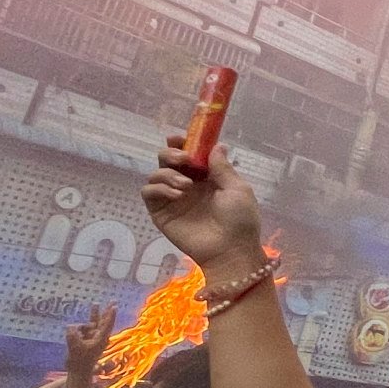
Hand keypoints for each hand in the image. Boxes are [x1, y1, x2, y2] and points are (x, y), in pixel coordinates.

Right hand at [63, 303, 116, 375]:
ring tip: (77, 334)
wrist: (77, 370)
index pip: (107, 324)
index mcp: (100, 339)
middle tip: (113, 301)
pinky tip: (71, 334)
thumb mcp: (74, 346)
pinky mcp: (85, 339)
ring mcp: (92, 338)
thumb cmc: (79, 360)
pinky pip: (81, 329)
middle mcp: (98, 337)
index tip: (115, 306)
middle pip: (103, 321)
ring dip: (83, 326)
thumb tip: (70, 326)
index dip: (110, 315)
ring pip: (89, 324)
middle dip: (105, 311)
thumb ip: (72, 334)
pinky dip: (77, 330)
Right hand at [143, 142, 264, 274]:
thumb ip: (222, 167)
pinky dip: (159, 188)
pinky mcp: (161, 213)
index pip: (188, 154)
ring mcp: (172, 199)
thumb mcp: (237, 189)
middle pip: (166, 160)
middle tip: (182, 159)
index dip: (182, 143)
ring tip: (186, 186)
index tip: (180, 138)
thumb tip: (217, 145)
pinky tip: (177, 195)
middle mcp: (187, 185)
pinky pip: (149, 193)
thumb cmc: (240, 220)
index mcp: (206, 177)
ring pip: (155, 174)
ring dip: (168, 174)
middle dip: (171, 153)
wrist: (230, 250)